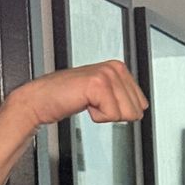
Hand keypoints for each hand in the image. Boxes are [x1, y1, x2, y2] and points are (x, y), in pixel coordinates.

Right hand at [10, 61, 147, 128]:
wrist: (41, 100)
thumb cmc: (68, 98)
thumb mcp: (103, 94)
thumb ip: (123, 96)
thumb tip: (142, 109)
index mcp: (120, 68)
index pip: (142, 105)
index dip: (121, 111)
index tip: (101, 103)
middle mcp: (116, 67)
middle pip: (136, 111)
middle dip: (114, 113)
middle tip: (93, 103)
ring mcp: (107, 74)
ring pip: (126, 114)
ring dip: (105, 114)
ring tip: (88, 102)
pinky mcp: (98, 84)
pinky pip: (112, 115)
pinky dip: (97, 116)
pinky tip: (84, 103)